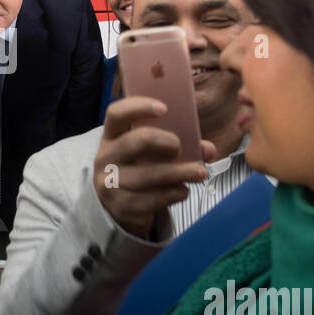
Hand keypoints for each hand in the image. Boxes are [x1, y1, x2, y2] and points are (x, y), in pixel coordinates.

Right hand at [93, 96, 215, 238]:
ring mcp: (109, 184)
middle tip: (180, 148)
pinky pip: (152, 200)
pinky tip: (182, 190)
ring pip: (148, 176)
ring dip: (180, 173)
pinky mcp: (121, 207)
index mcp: (111, 136)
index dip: (139, 107)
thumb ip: (176, 145)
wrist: (118, 206)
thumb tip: (208, 150)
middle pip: (136, 141)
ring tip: (199, 173)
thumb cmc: (138, 169)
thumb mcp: (148, 153)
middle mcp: (105, 158)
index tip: (164, 108)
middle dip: (165, 141)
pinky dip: (173, 194)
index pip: (116, 113)